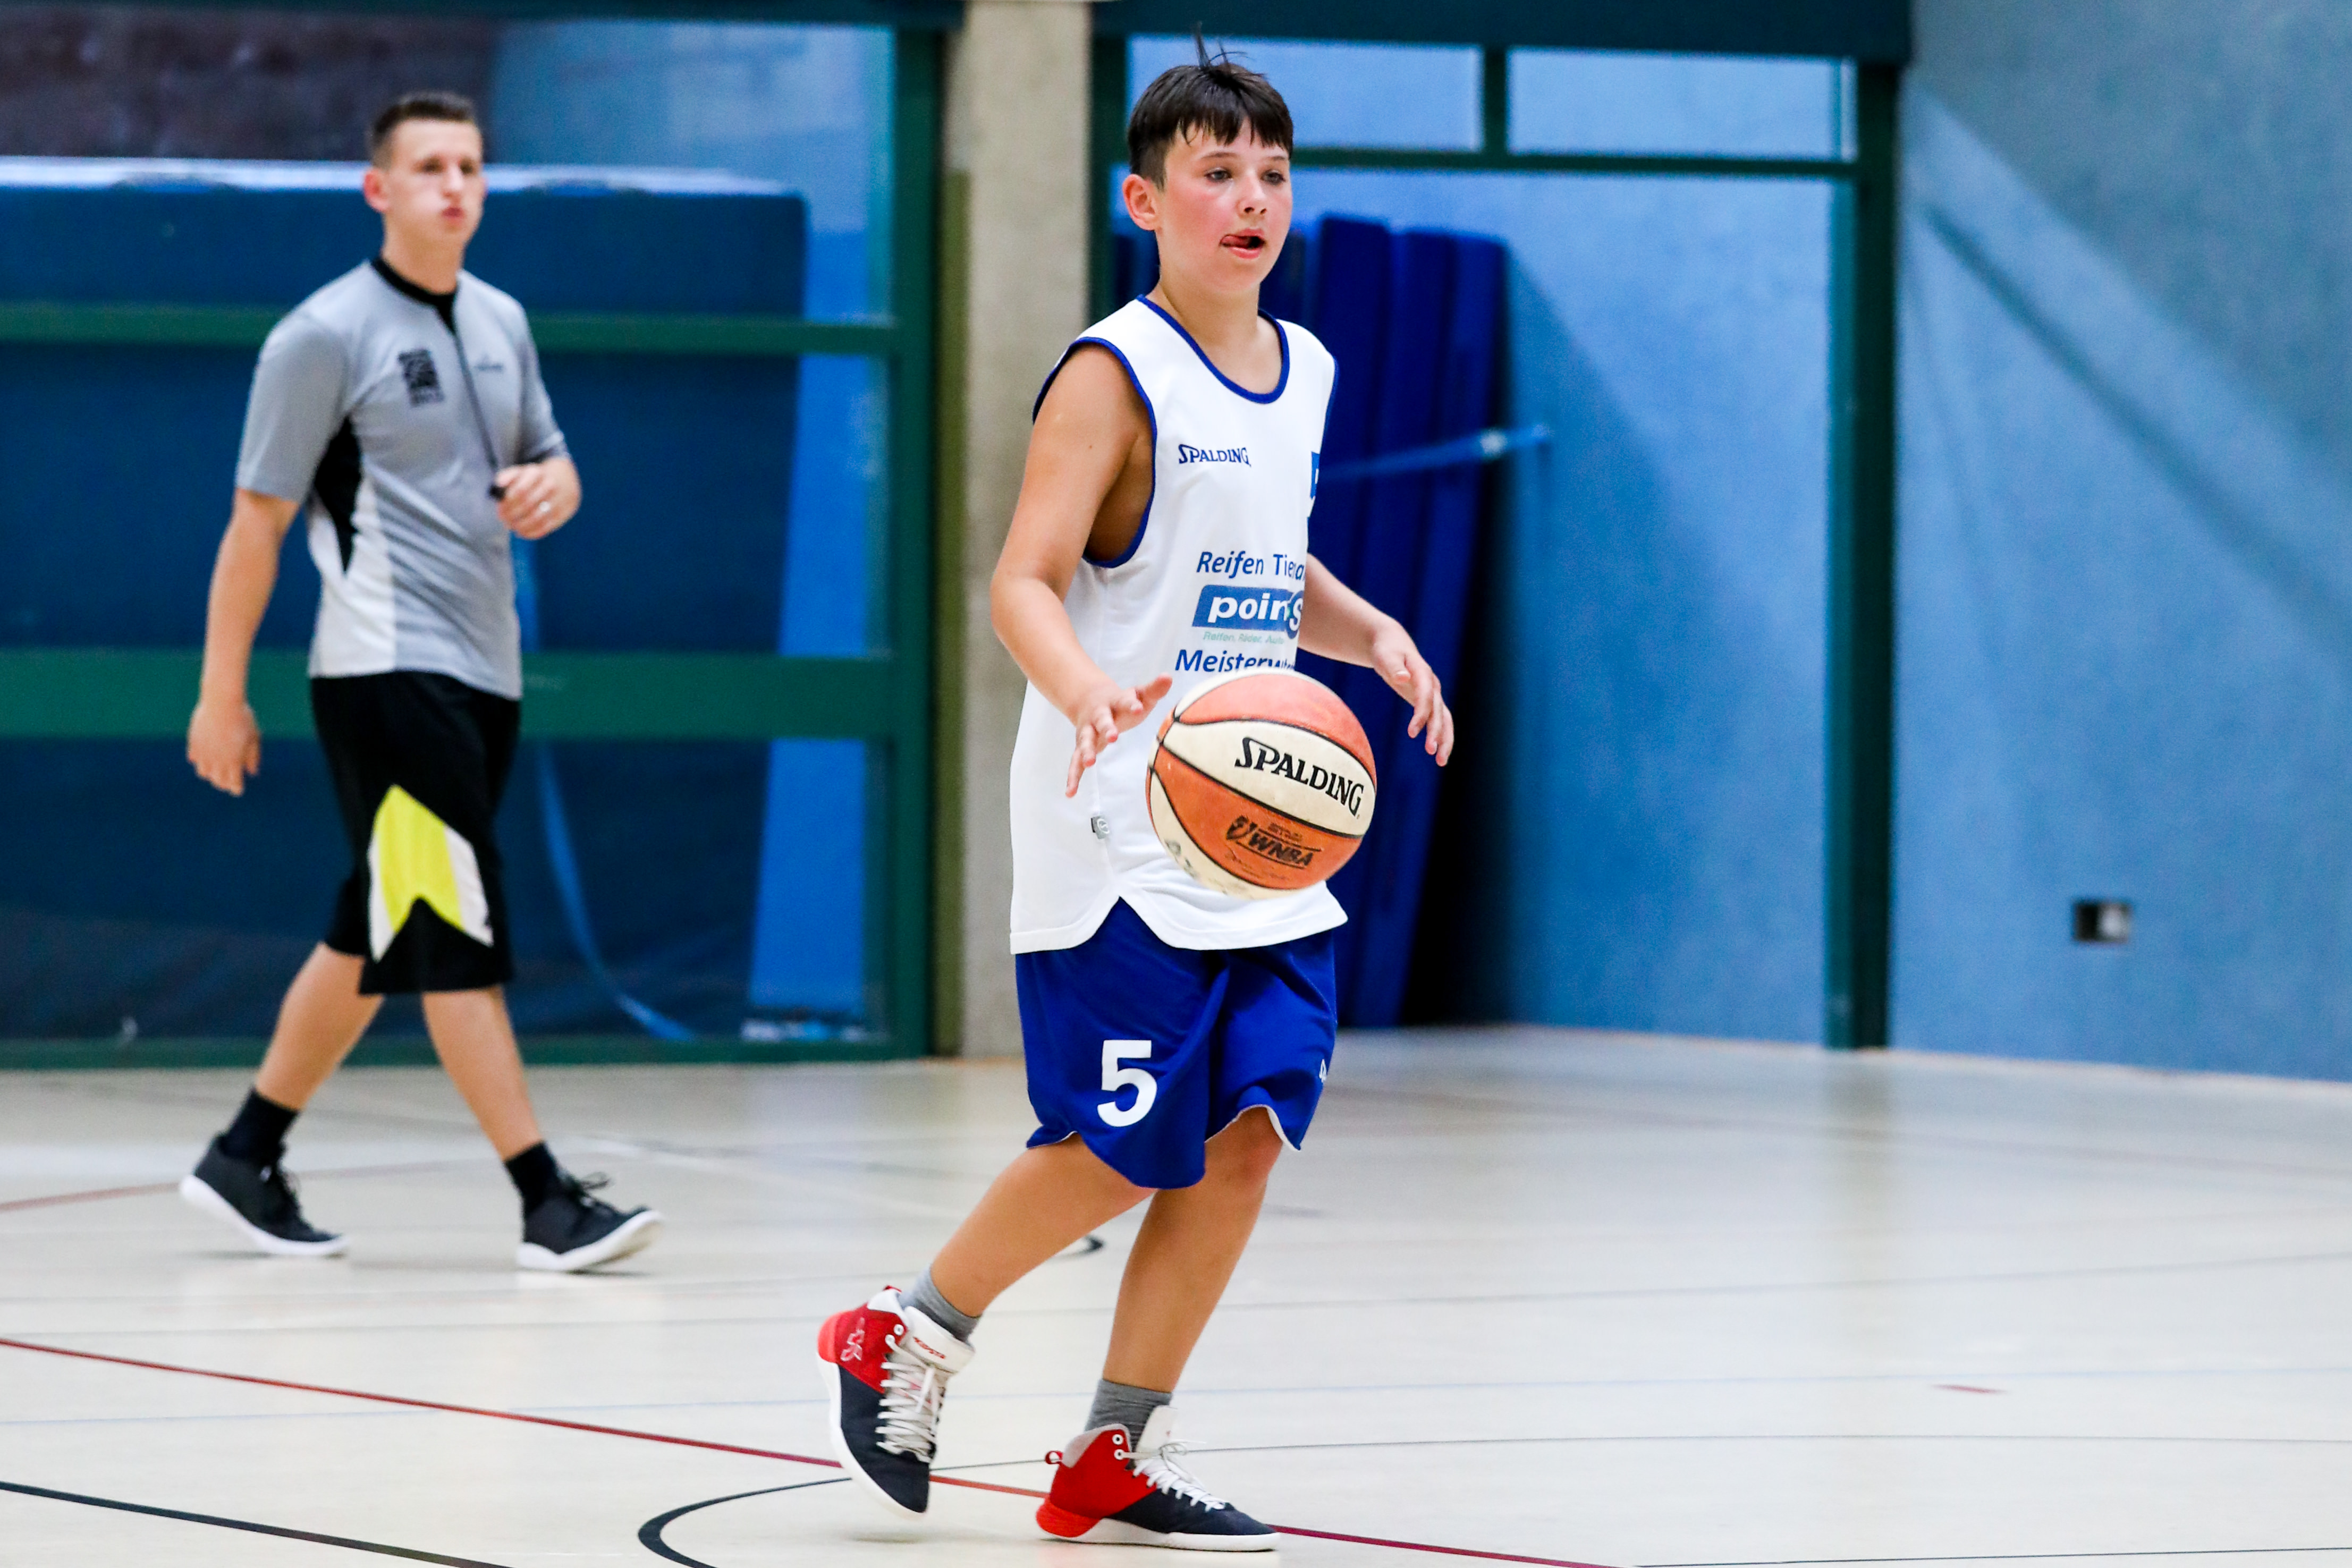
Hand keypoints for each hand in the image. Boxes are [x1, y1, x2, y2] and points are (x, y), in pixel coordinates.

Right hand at [188, 695, 261, 795]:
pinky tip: (205, 759)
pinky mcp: (194, 742)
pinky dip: (200, 762)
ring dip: (210, 774)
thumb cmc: (242, 717)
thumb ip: (253, 755)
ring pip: (203, 772)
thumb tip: (252, 772)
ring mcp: (203, 751)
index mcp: (234, 760)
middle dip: (223, 784)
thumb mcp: (253, 736)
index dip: (236, 788)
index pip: (233, 783)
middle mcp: (217, 759)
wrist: (221, 701)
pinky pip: (195, 758)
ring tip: (217, 771)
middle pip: (217, 781)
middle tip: (228, 782)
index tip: (238, 790)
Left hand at [495, 460, 577, 538]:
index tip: (500, 510)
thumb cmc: (534, 480)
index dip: (507, 503)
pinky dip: (532, 532)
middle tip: (504, 520)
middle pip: (527, 504)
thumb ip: (507, 476)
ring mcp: (559, 499)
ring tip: (513, 527)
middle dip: (512, 514)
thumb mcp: (521, 472)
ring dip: (521, 525)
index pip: (520, 490)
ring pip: (537, 517)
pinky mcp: (564, 512)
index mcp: (536, 473)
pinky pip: (546, 526)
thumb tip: (499, 485)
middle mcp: (550, 484)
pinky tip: (523, 532)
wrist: (564, 479)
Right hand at [1065, 674, 1173, 795]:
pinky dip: (1073, 777)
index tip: (1138, 707)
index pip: (1124, 701)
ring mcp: (1087, 732)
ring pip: (1085, 741)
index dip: (1131, 704)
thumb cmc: (1122, 702)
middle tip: (1113, 736)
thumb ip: (1153, 689)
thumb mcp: (1138, 695)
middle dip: (1107, 728)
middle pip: (1101, 721)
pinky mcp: (1081, 747)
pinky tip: (1070, 793)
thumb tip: (1168, 676)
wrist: (1090, 700)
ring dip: (1087, 751)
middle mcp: (1098, 716)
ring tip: (1089, 763)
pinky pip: (1075, 763)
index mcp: (1114, 702)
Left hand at [1369, 619, 1453, 765]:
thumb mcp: (1386, 656)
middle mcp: (1432, 684)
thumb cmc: (1386, 650)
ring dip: (1445, 739)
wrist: (1393, 644)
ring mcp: (1433, 693)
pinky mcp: (1430, 701)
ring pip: (1445, 719)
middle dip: (1436, 731)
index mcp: (1422, 672)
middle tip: (1431, 752)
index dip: (1421, 714)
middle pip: (1439, 710)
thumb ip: (1393, 667)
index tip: (1411, 732)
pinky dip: (1441, 736)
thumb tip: (1403, 678)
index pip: (1425, 695)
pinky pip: (1440, 721)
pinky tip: (1438, 755)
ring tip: (1441, 761)